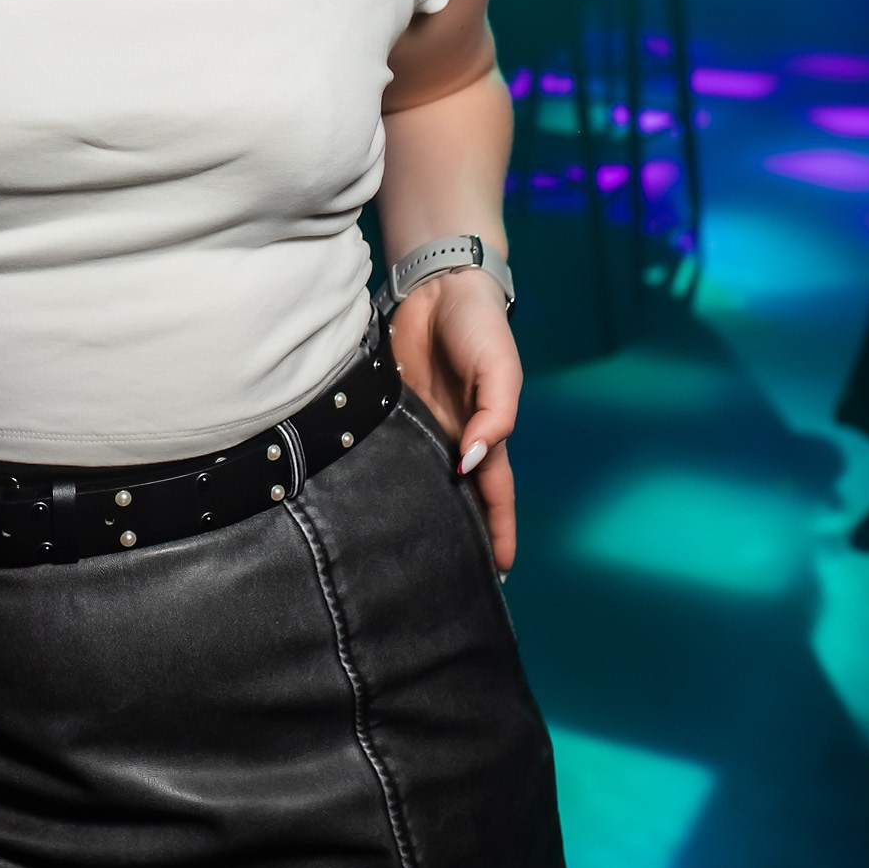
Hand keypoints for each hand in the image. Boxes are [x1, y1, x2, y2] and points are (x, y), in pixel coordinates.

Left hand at [384, 268, 521, 571]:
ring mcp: (421, 426)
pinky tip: (368, 501)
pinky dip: (383, 476)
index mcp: (486, 433)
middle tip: (442, 579)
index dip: (499, 531)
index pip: (494, 493)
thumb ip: (494, 413)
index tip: (499, 573)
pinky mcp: (390, 411)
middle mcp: (453, 437)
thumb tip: (471, 458)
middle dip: (456, 535)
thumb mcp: (500, 369)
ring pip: (419, 480)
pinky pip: (387, 450)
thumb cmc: (480, 327)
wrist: (438, 287)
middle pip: (456, 497)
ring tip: (402, 554)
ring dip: (416, 512)